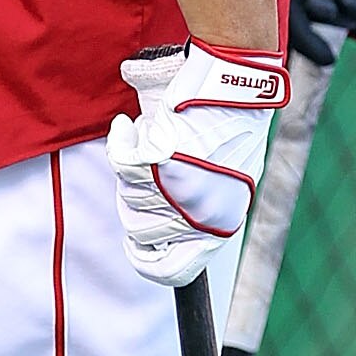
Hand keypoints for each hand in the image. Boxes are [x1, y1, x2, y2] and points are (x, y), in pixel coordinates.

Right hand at [106, 40, 288, 285]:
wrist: (235, 86)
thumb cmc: (234, 125)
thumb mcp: (229, 181)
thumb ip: (200, 209)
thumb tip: (168, 231)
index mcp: (220, 224)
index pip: (173, 270)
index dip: (147, 261)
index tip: (135, 246)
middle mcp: (198, 214)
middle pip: (138, 230)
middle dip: (134, 201)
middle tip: (144, 172)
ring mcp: (178, 190)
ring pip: (128, 194)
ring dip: (133, 166)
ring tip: (153, 138)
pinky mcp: (160, 161)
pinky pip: (120, 162)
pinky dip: (119, 141)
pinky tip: (127, 127)